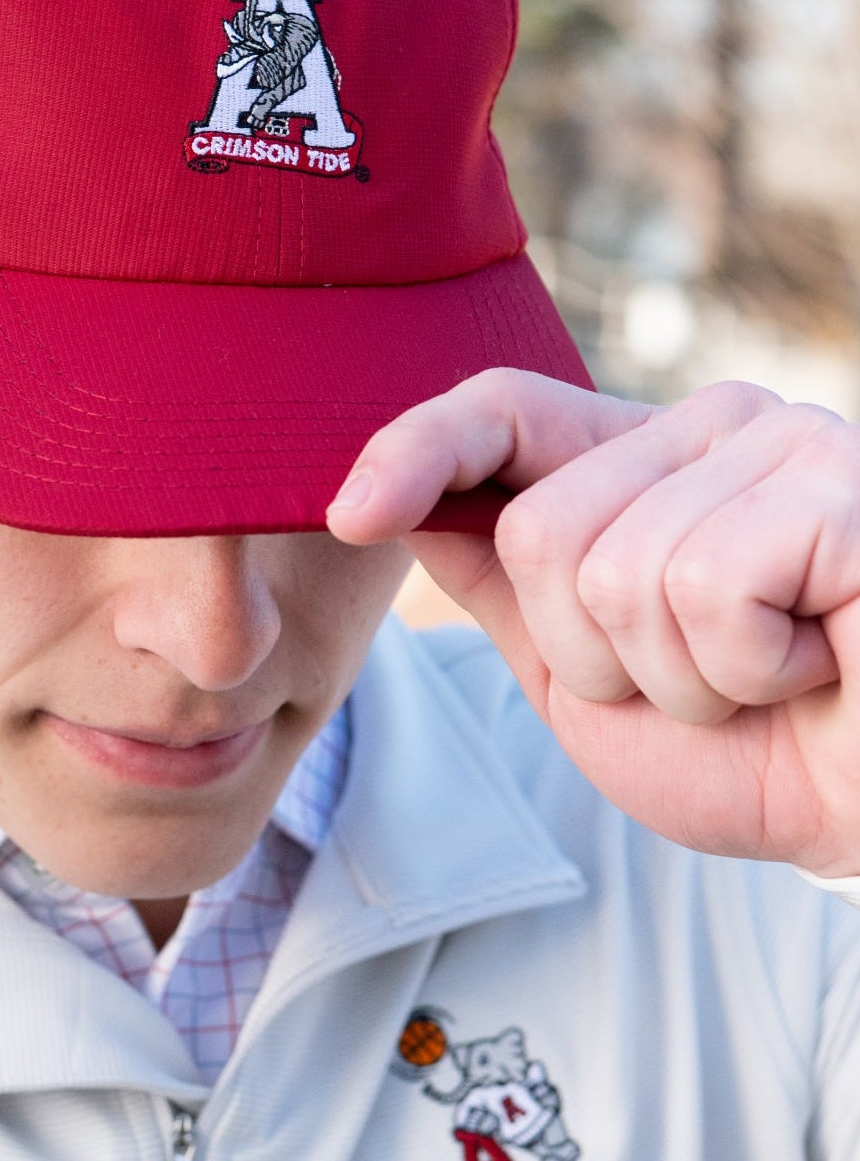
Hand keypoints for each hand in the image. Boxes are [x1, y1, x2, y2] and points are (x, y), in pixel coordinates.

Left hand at [327, 371, 859, 874]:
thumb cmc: (759, 753)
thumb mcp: (592, 681)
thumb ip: (507, 590)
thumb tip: (398, 506)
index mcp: (650, 457)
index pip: (504, 408)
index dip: (417, 449)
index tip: (349, 515)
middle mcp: (717, 426)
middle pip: (540, 529)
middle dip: (596, 655)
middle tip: (705, 684)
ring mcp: (786, 444)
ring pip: (618, 572)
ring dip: (681, 678)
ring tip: (770, 679)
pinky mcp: (841, 493)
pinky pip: (707, 588)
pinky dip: (748, 669)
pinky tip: (818, 665)